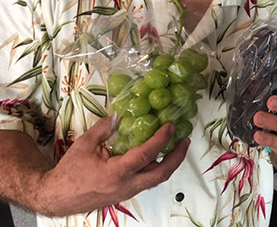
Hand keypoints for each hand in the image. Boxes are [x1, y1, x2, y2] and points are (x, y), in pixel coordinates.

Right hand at [38, 116, 189, 216]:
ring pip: (156, 180)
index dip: (161, 139)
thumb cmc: (69, 172)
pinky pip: (147, 181)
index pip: (146, 155)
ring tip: (177, 145)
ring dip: (170, 163)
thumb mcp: (85, 144)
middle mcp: (126, 186)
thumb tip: (120, 114)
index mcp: (116, 173)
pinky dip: (157, 168)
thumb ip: (105, 128)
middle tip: (185, 140)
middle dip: (177, 156)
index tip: (170, 126)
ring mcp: (128, 192)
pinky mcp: (126, 193)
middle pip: (161, 174)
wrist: (57, 196)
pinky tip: (159, 155)